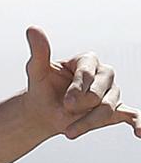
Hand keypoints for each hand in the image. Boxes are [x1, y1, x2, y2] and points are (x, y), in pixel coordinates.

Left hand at [22, 27, 139, 139]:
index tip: (65, 102)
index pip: (89, 73)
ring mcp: (112, 92)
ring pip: (108, 108)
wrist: (44, 111)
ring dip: (87, 122)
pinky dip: (139, 123)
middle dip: (81, 105)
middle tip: (65, 110)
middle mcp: (104, 74)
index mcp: (87, 61)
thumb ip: (39, 51)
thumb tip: (32, 29)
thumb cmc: (42, 88)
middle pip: (100, 92)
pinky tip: (140, 133)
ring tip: (68, 132)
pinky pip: (133, 115)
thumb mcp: (37, 70)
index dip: (77, 88)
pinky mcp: (117, 110)